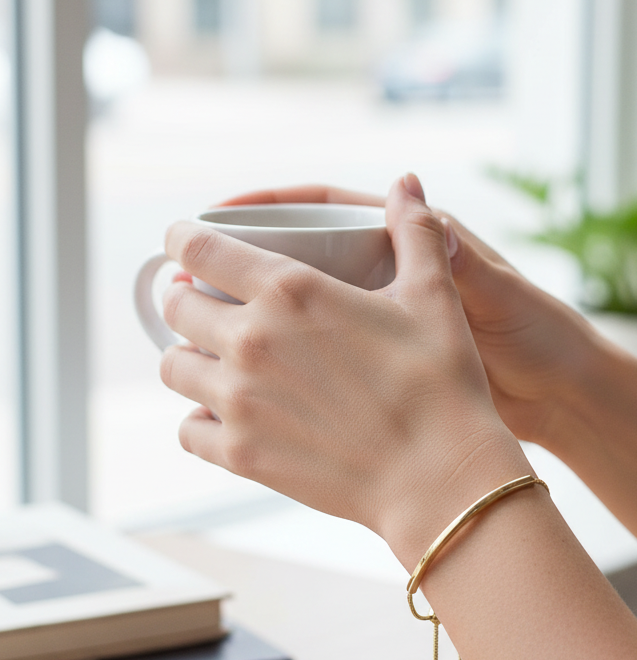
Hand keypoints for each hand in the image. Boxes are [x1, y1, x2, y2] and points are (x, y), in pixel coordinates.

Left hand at [160, 176, 526, 560]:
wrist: (440, 476)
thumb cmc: (440, 383)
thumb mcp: (433, 295)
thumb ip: (414, 232)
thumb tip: (407, 183)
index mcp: (289, 290)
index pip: (198, 247)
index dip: (182, 239)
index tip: (184, 244)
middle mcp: (251, 340)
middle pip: (176, 307)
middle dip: (185, 299)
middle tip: (206, 303)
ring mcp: (240, 400)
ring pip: (173, 367)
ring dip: (189, 357)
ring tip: (215, 360)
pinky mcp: (241, 454)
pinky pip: (188, 430)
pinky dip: (200, 419)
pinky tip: (227, 415)